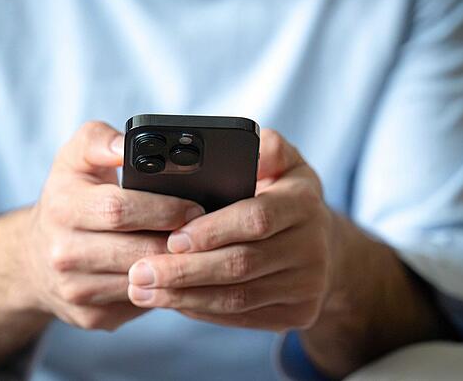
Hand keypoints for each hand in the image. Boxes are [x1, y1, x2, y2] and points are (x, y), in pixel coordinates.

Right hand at [0, 121, 203, 370]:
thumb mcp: (74, 158)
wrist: (33, 257)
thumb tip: (127, 145)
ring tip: (197, 250)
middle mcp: (62, 253)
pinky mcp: (90, 316)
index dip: (163, 208)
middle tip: (207, 230)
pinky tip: (177, 273)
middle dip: (178, 241)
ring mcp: (75, 289)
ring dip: (176, 268)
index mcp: (61, 207)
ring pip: (142, 282)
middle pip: (137, 250)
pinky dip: (164, 289)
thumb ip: (99, 140)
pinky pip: (140, 304)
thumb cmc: (67, 197)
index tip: (194, 206)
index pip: (118, 209)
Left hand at [126, 129, 335, 331]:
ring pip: (238, 297)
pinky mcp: (298, 315)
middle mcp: (312, 246)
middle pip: (241, 264)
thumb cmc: (284, 194)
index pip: (255, 218)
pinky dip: (202, 310)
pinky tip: (171, 301)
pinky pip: (242, 316)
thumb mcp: (282, 160)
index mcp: (304, 202)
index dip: (212, 230)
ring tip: (142, 289)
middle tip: (140, 271)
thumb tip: (243, 146)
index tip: (172, 238)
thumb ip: (264, 148)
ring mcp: (308, 286)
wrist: (322, 246)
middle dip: (185, 271)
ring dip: (184, 295)